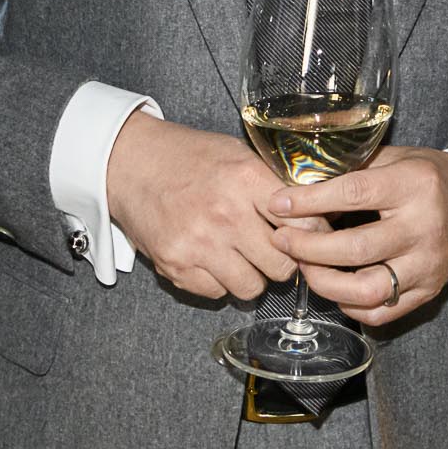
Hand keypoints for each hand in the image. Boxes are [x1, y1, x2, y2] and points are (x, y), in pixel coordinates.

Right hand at [105, 113, 294, 303]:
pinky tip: (212, 259)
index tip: (306, 235)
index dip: (310, 234)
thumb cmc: (189, 157)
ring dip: (251, 276)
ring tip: (241, 256)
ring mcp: (199, 244)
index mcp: (246, 179)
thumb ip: (275, 185)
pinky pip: (217, 293)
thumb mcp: (238, 155)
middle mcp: (225, 214)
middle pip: (281, 265)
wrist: (130, 163)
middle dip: (281, 261)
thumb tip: (316, 215)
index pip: (302, 224)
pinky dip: (219, 281)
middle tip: (272, 250)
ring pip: (252, 288)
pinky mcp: (176, 266)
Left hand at [267, 146, 447, 326]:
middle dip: (307, 248)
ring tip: (305, 267)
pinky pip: (381, 313)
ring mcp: (427, 265)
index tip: (278, 205)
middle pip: (355, 249)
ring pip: (366, 290)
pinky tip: (334, 287)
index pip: (352, 194)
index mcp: (413, 185)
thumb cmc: (426, 175)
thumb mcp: (393, 158)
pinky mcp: (429, 291)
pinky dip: (349, 305)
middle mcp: (423, 227)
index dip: (309, 202)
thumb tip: (298, 187)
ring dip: (324, 283)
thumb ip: (350, 171)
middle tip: (282, 240)